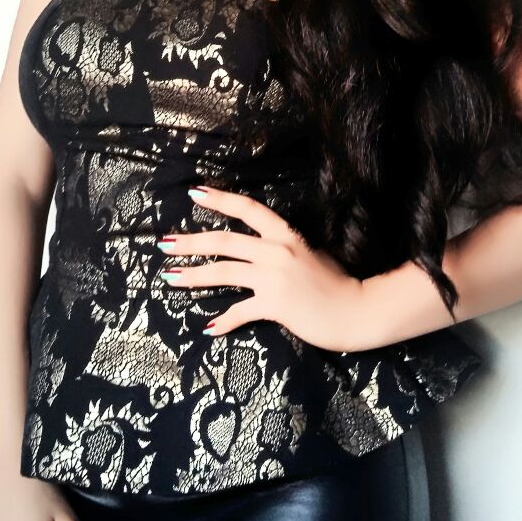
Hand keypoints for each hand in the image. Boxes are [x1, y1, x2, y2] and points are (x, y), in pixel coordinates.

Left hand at [156, 183, 365, 352]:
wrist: (357, 310)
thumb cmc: (338, 282)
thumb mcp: (312, 254)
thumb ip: (285, 249)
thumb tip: (261, 252)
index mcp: (286, 234)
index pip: (248, 209)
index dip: (220, 200)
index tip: (194, 194)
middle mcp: (277, 250)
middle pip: (224, 241)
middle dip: (190, 242)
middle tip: (164, 243)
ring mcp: (274, 277)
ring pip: (224, 271)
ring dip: (193, 275)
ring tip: (170, 278)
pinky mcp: (275, 304)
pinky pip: (241, 311)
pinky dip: (224, 320)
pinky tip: (209, 327)